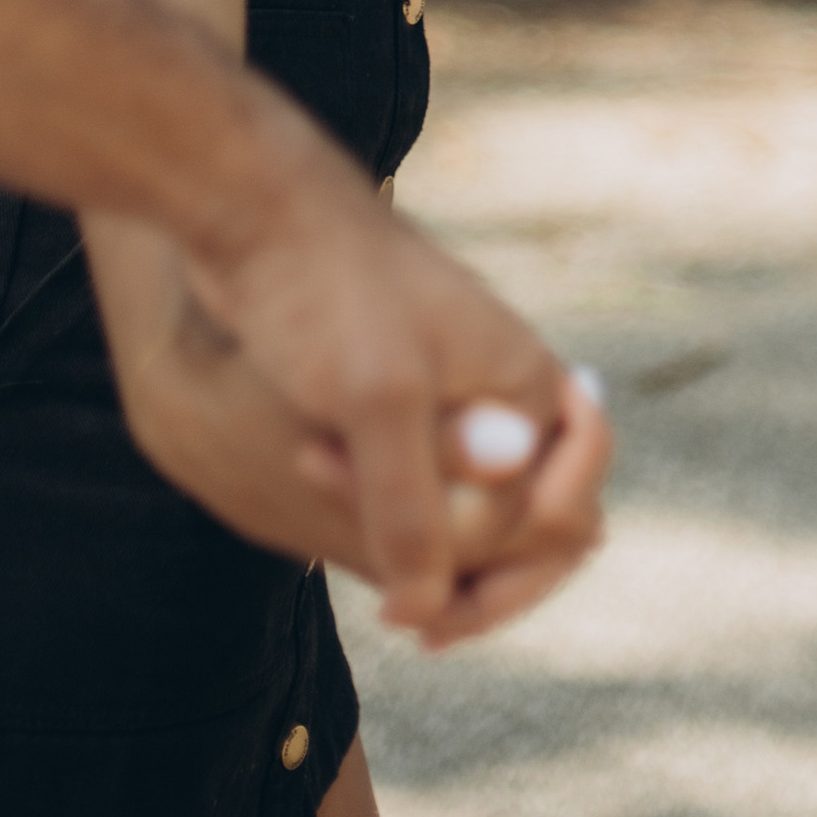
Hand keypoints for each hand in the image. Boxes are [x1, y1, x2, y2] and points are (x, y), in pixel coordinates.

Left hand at [172, 126, 611, 631]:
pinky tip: (313, 475)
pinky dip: (371, 495)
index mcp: (523, 383)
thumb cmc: (325, 288)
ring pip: (460, 505)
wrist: (255, 208)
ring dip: (400, 523)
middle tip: (372, 558)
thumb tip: (428, 609)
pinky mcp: (396, 394)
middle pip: (523, 523)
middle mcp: (499, 391)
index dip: (506, 568)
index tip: (428, 592)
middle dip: (451, 554)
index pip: (561, 517)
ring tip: (313, 473)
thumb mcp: (374, 400)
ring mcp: (449, 392)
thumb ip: (411, 506)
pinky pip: (414, 478)